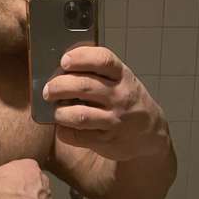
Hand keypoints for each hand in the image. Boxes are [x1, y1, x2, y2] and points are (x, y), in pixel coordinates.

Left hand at [43, 46, 166, 160]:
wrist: (150, 133)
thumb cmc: (127, 101)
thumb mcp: (122, 81)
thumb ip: (98, 73)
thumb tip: (60, 69)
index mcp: (123, 76)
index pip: (103, 59)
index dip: (80, 57)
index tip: (64, 60)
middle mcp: (120, 96)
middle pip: (84, 86)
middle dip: (59, 86)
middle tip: (48, 90)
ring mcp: (114, 120)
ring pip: (80, 115)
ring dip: (61, 112)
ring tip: (56, 110)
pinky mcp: (107, 140)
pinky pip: (78, 136)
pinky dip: (65, 131)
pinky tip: (63, 126)